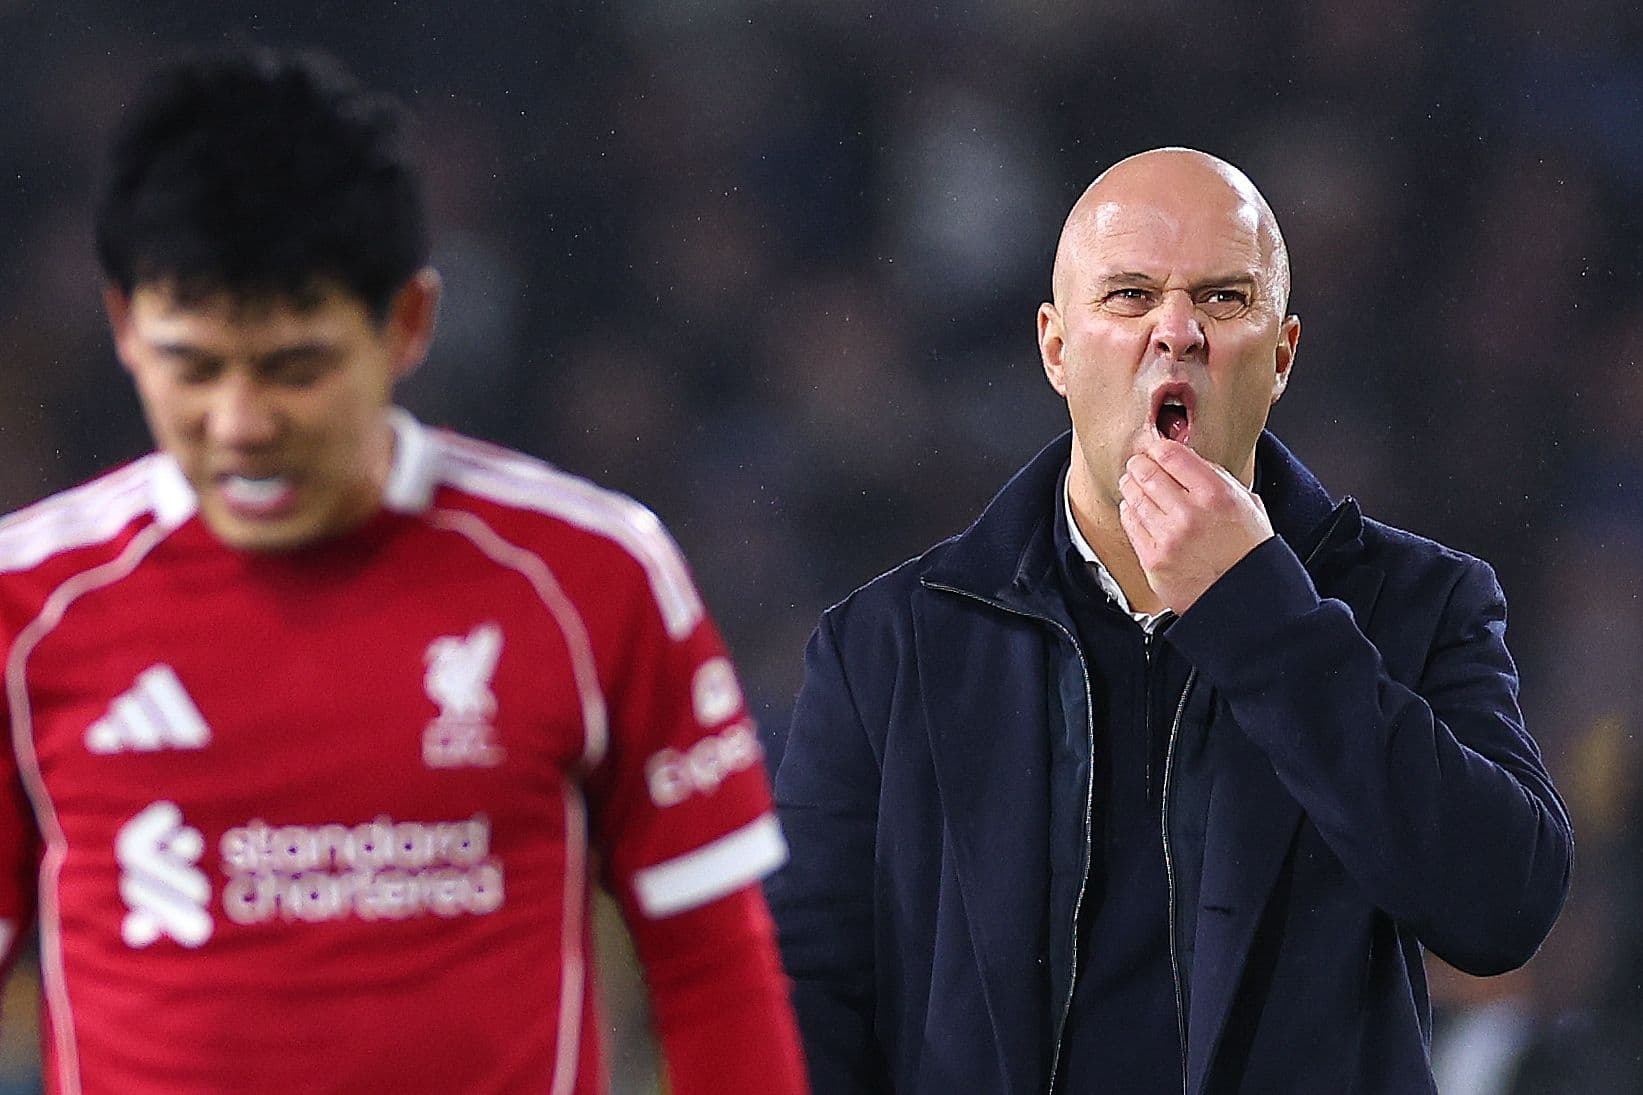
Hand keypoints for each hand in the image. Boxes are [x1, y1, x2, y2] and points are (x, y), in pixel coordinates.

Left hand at [1117, 438, 1273, 613]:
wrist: (1246, 597)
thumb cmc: (1249, 550)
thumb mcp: (1246, 503)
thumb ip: (1216, 478)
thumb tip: (1185, 459)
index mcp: (1216, 494)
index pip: (1170, 454)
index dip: (1158, 448)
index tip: (1156, 450)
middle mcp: (1189, 514)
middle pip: (1146, 473)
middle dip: (1139, 465)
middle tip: (1138, 464)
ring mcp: (1168, 538)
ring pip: (1134, 498)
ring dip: (1131, 487)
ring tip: (1133, 484)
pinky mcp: (1154, 560)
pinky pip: (1130, 525)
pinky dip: (1130, 512)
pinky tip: (1135, 509)